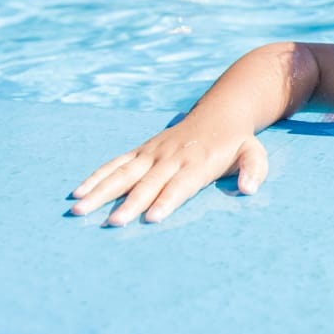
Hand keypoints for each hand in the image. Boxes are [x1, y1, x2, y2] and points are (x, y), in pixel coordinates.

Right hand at [68, 119, 267, 225]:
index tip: (152, 218)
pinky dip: (97, 176)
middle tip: (113, 223)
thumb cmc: (237, 141)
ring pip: (124, 172)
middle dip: (131, 203)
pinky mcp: (142, 150)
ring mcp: (153, 152)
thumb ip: (254, 169)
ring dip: (102, 191)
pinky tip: (78, 192)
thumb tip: (249, 189)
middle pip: (148, 183)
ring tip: (80, 209)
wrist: (221, 111)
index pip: (180, 185)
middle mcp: (172, 157)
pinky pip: (116, 163)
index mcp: (198, 162)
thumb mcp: (254, 152)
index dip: (167, 200)